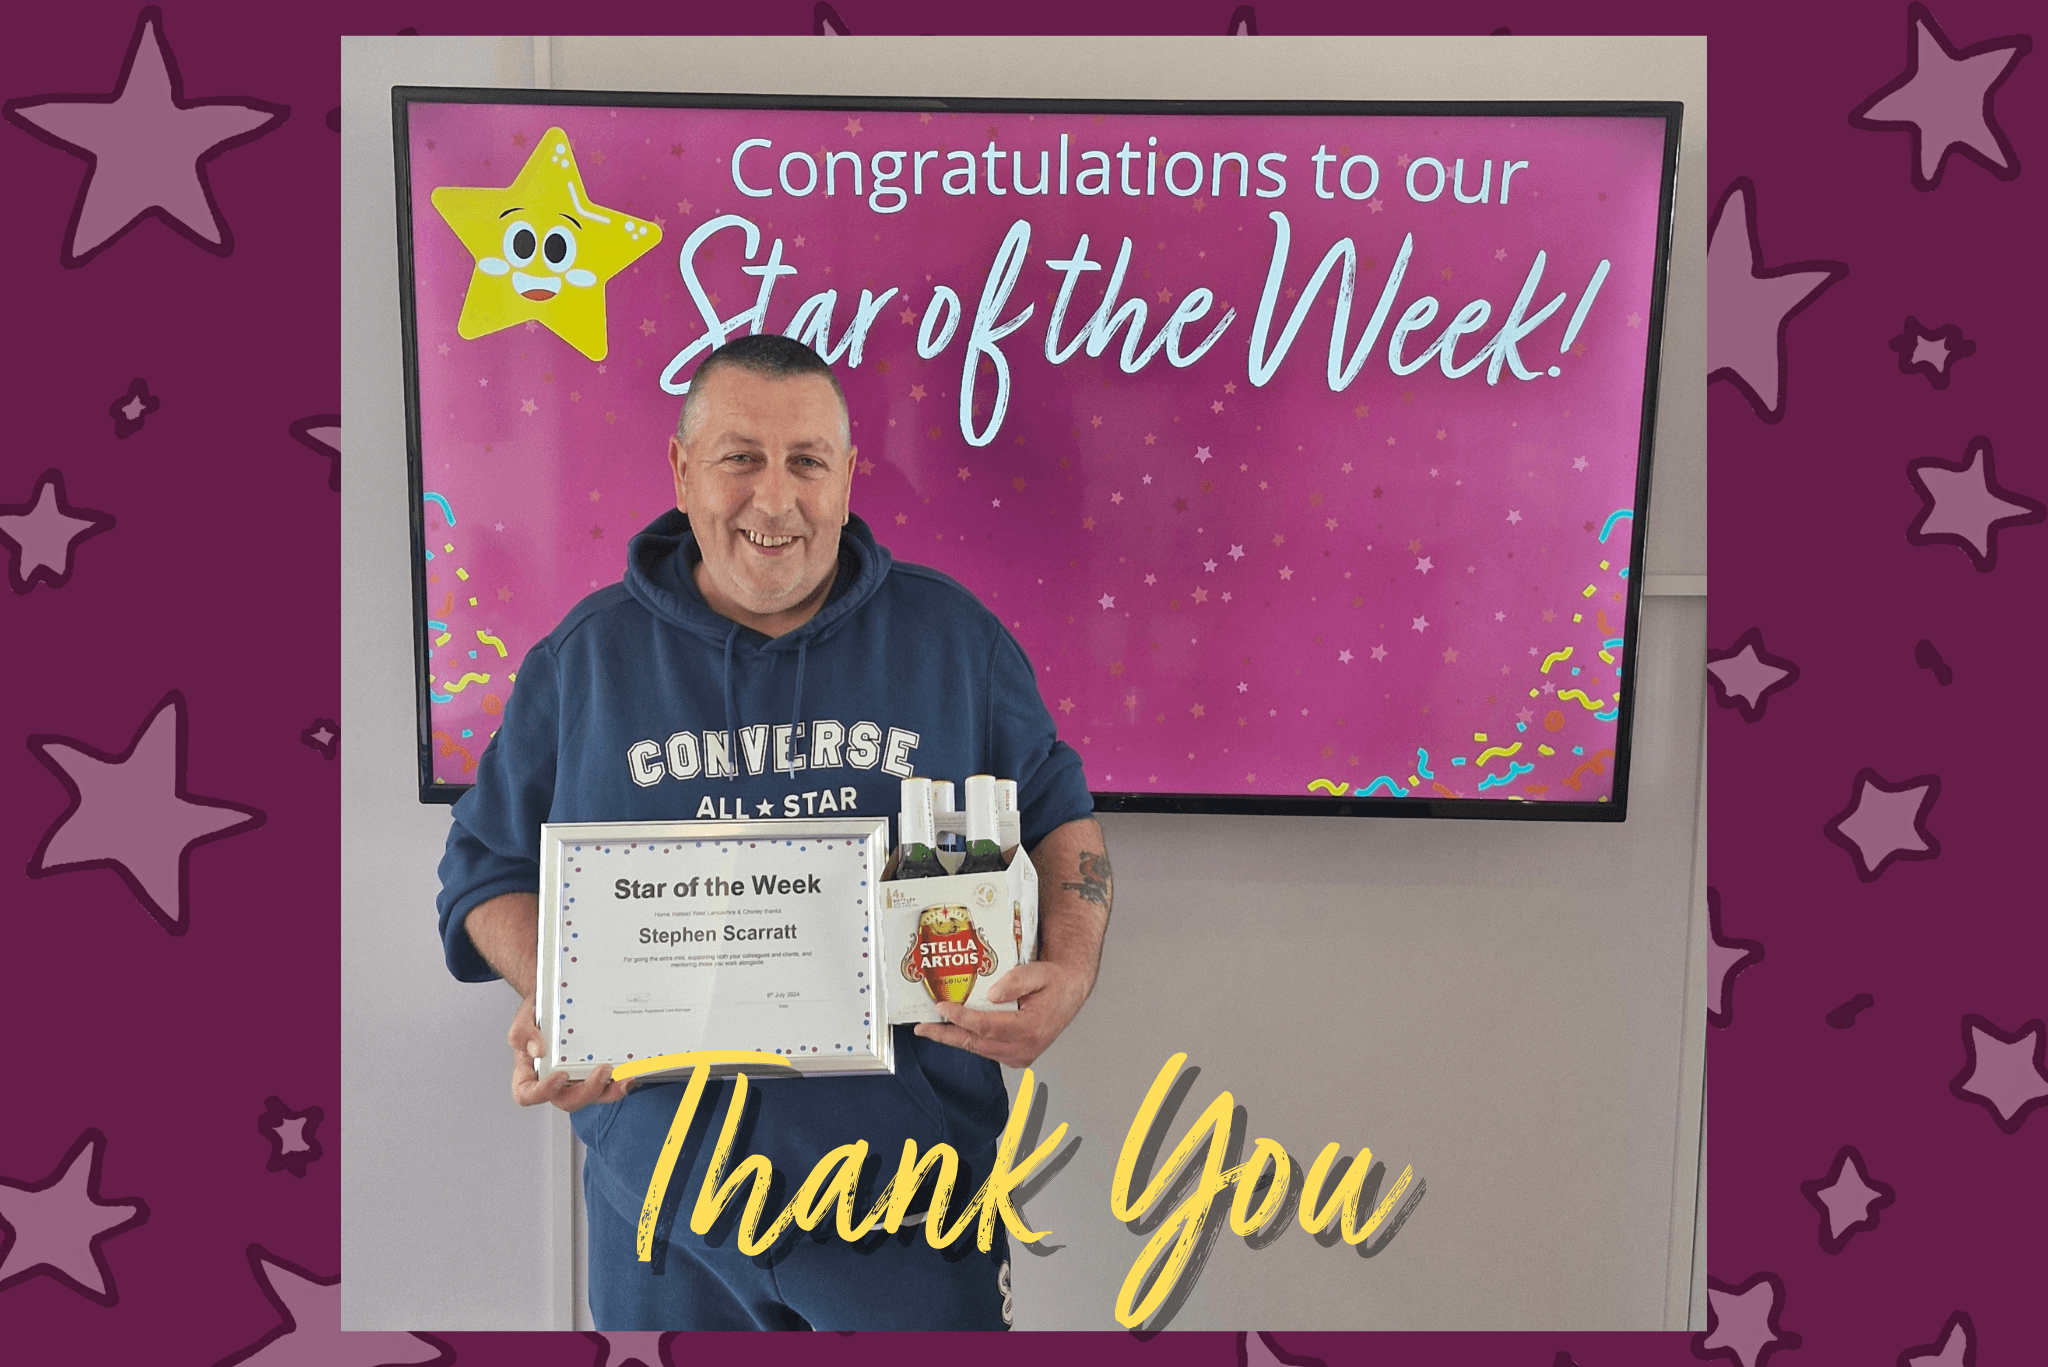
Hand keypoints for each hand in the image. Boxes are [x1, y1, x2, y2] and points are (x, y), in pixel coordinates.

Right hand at [509, 990, 632, 1110]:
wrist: (555, 1002)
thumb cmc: (537, 1015)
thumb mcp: (523, 1018)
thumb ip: (523, 1032)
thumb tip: (538, 1050)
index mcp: (529, 1075)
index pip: (528, 1095)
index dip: (544, 1092)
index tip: (559, 1075)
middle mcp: (553, 1083)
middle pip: (567, 1101)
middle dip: (588, 1090)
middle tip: (602, 1070)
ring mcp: (575, 1080)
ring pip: (592, 1096)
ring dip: (611, 1091)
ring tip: (626, 1076)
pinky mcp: (594, 1073)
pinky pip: (608, 1085)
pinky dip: (620, 1080)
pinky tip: (631, 1070)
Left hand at [912, 959, 1090, 1068]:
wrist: (1069, 992)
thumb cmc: (1055, 982)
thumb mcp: (1039, 972)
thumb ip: (1017, 981)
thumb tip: (992, 993)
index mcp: (1030, 1028)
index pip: (986, 1026)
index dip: (961, 1017)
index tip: (941, 1007)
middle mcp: (1025, 1047)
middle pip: (976, 1043)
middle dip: (946, 1035)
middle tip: (922, 1028)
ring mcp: (1021, 1055)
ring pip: (979, 1049)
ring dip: (954, 1038)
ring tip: (931, 1028)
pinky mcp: (1016, 1056)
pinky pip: (986, 1050)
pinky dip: (968, 1040)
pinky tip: (953, 1030)